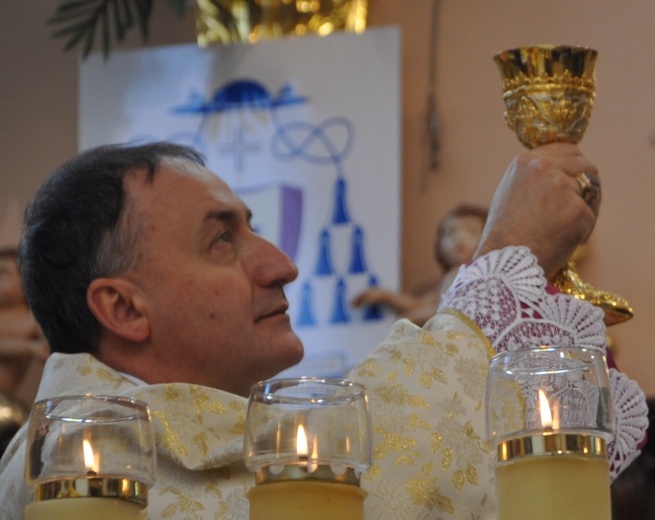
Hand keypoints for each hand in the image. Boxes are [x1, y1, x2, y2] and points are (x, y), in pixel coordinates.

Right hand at [475, 143, 598, 277]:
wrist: (504, 262)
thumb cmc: (505, 233)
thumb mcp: (512, 191)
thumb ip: (535, 176)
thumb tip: (563, 169)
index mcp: (526, 161)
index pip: (568, 149)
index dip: (573, 167)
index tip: (571, 182)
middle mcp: (544, 167)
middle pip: (586, 165)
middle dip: (584, 185)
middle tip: (571, 208)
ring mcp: (562, 187)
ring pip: (592, 190)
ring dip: (585, 207)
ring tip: (561, 228)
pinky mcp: (578, 210)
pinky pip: (591, 215)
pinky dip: (582, 230)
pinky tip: (561, 240)